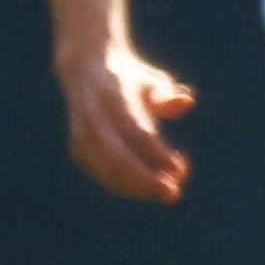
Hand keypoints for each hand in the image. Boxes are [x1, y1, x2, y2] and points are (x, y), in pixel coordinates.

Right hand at [59, 44, 194, 203]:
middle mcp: (94, 118)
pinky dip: (126, 186)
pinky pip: (101, 174)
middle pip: (117, 158)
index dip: (157, 154)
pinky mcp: (78, 149)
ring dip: (138, 188)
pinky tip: (149, 187)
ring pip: (106, 171)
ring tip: (167, 191)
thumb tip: (185, 102)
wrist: (85, 70)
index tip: (179, 168)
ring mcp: (82, 135)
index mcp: (114, 97)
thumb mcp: (151, 79)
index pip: (136, 132)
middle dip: (146, 181)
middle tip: (174, 193)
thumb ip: (167, 94)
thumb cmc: (131, 79)